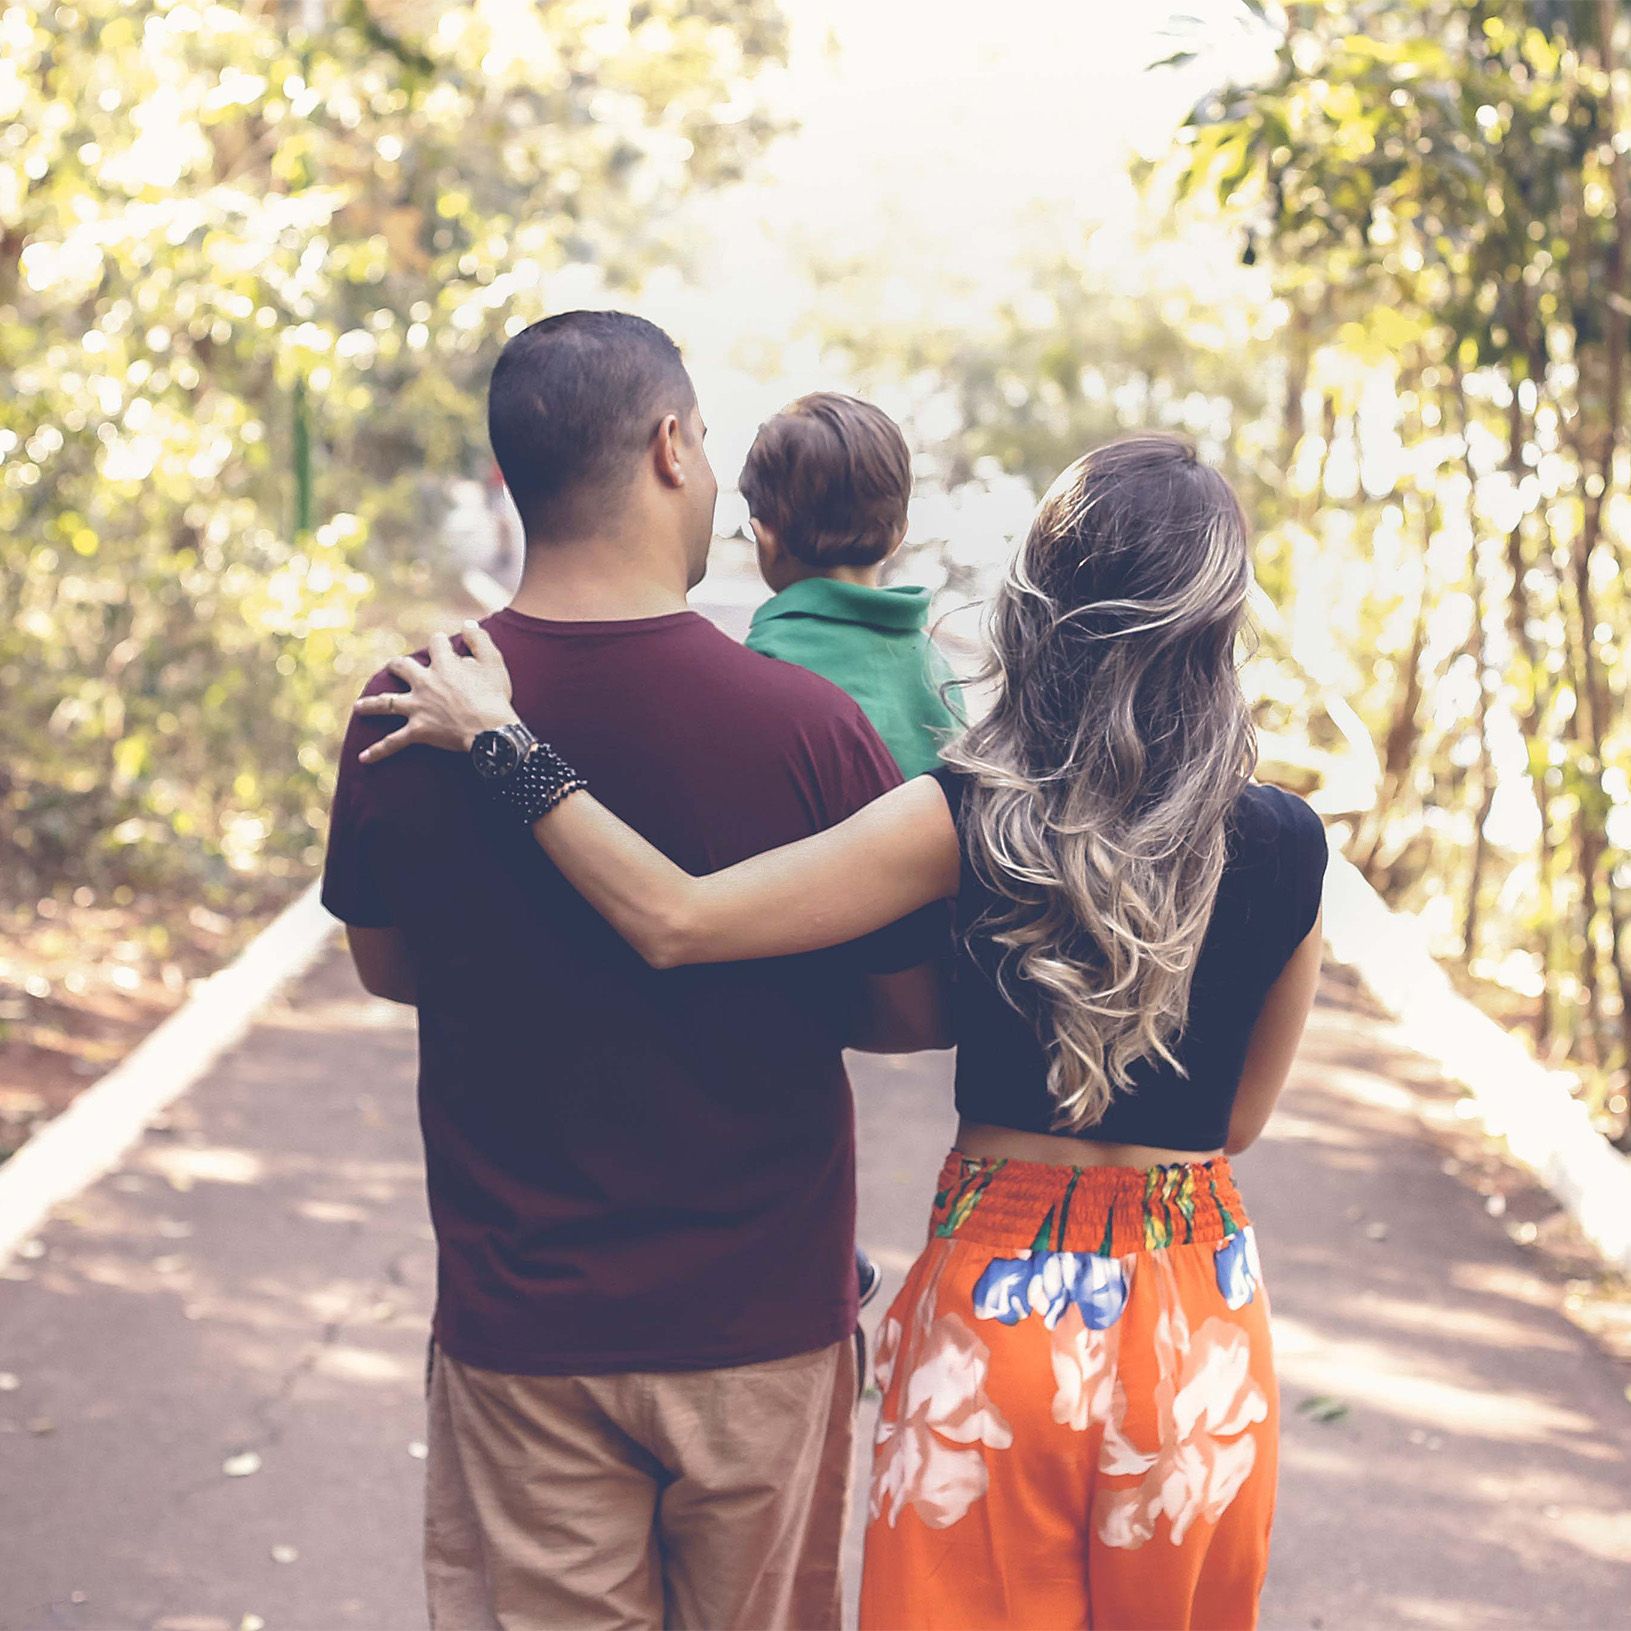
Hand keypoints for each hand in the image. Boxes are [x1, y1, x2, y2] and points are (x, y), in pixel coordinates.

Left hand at [355, 620, 518, 762]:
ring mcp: (418, 707)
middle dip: (398, 666)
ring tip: (358, 707)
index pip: (436, 643)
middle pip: (402, 666)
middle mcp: (425, 683)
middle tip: (395, 667)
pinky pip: (394, 741)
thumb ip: (479, 640)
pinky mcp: (418, 731)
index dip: (440, 642)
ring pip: (386, 703)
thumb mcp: (493, 662)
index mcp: (444, 664)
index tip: (443, 644)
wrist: (492, 732)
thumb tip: (467, 625)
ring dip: (371, 704)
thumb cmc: (495, 697)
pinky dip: (379, 750)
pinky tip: (363, 758)